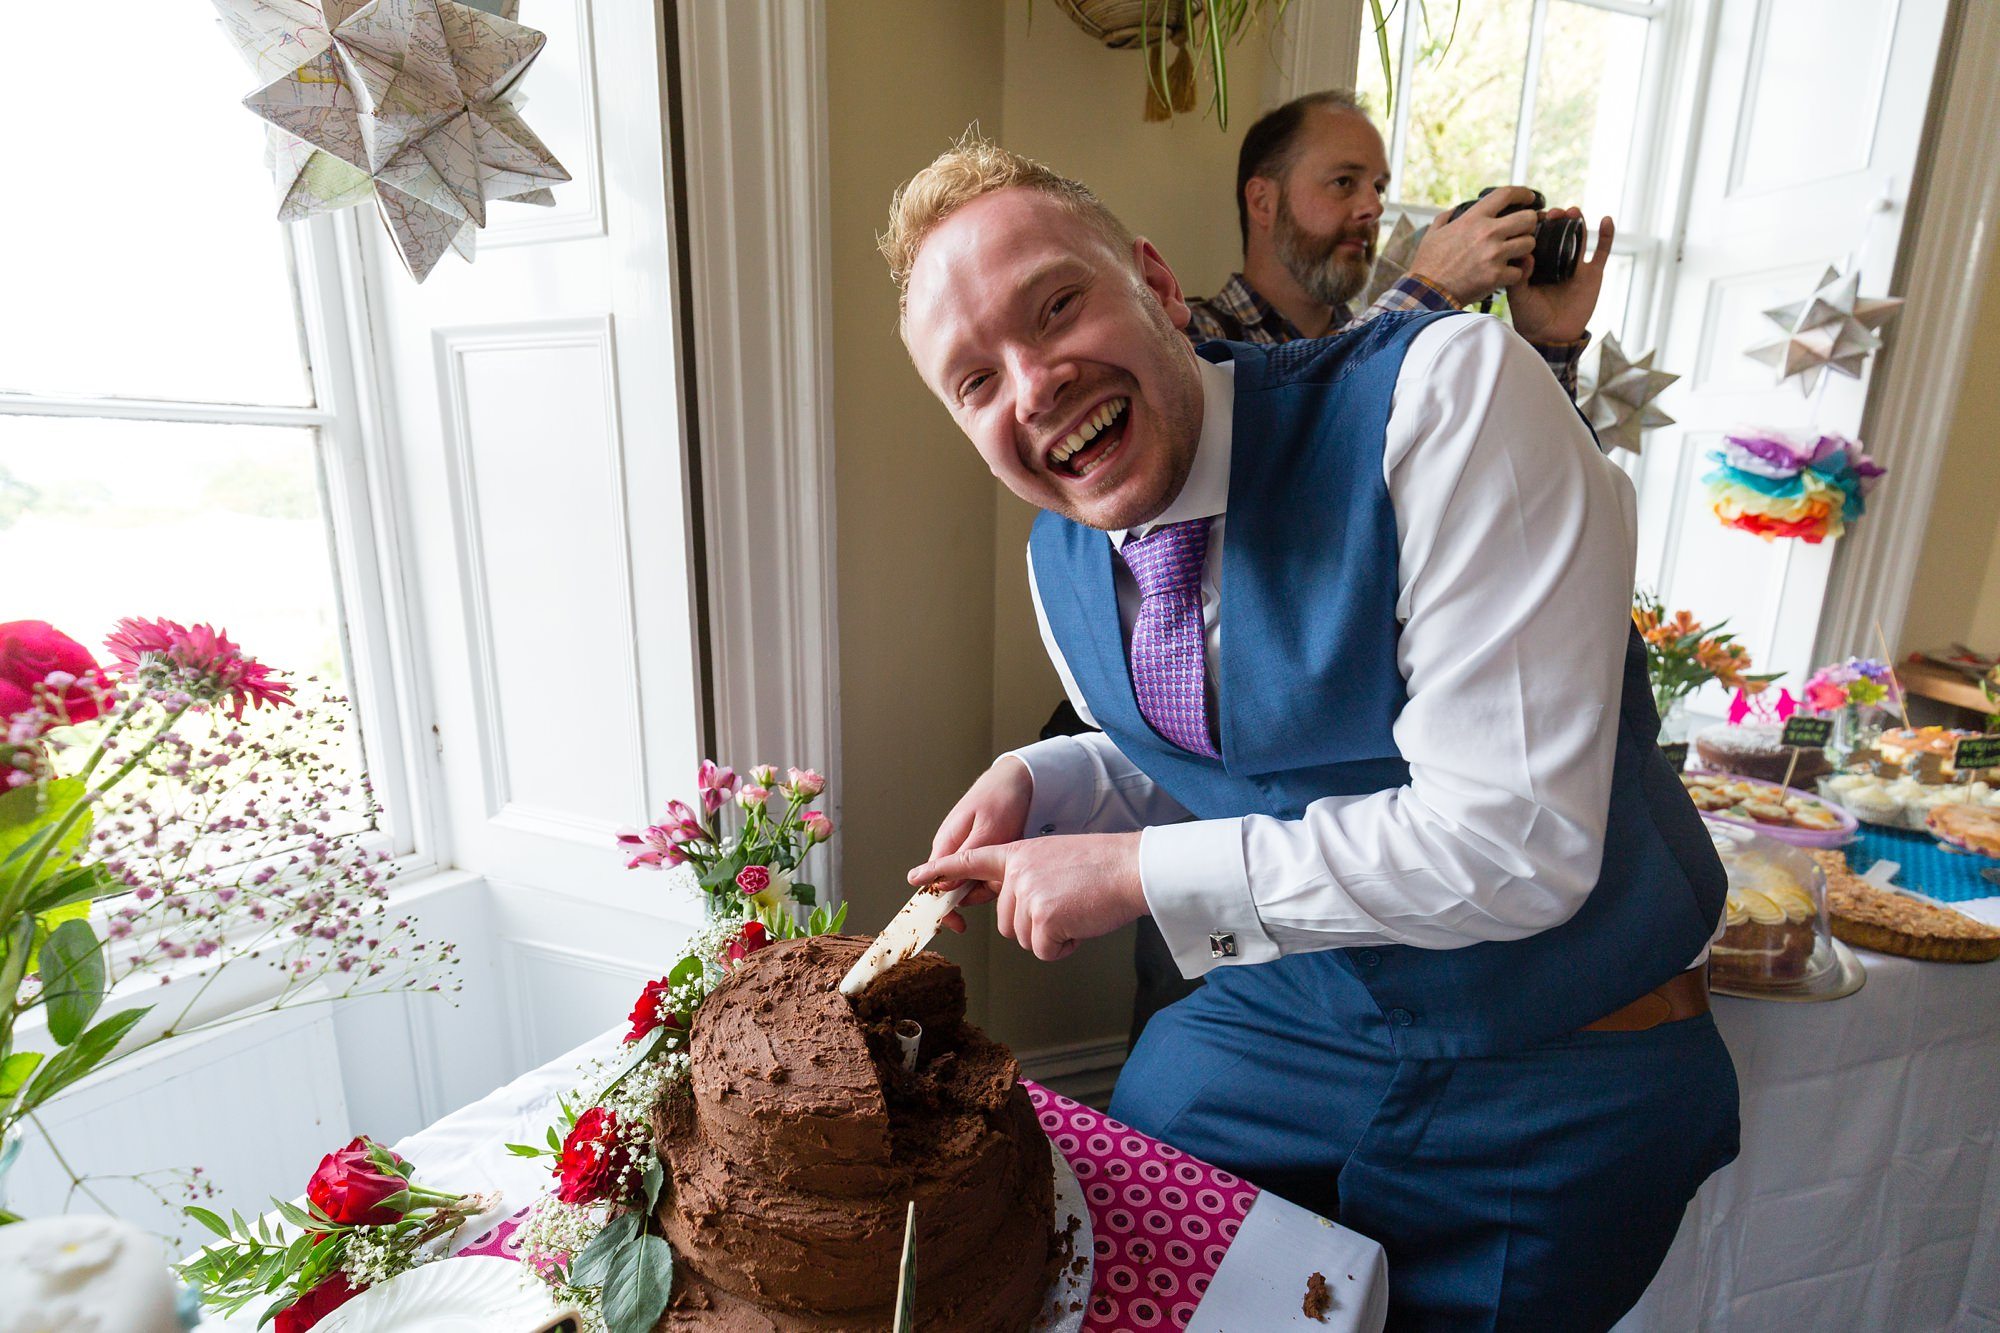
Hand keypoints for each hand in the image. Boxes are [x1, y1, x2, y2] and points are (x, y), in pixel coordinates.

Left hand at [905, 832, 1147, 961]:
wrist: (1132, 868)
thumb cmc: (1104, 868)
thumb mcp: (1055, 859)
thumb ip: (1028, 877)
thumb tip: (1020, 909)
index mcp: (1018, 854)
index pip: (971, 861)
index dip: (942, 871)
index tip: (916, 877)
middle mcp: (1016, 872)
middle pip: (1005, 922)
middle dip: (1036, 925)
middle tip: (1069, 905)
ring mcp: (1026, 894)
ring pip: (1022, 938)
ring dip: (1050, 936)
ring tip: (1077, 910)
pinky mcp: (1041, 917)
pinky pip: (1042, 951)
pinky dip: (1062, 947)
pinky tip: (1080, 924)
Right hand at [919, 757, 1033, 928]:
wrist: (1019, 780)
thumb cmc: (1000, 798)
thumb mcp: (987, 830)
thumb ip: (966, 859)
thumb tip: (944, 887)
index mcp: (946, 845)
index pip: (932, 884)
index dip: (940, 907)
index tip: (956, 924)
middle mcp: (953, 851)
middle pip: (953, 889)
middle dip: (976, 896)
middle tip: (998, 891)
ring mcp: (969, 852)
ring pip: (973, 884)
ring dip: (992, 885)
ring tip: (1011, 870)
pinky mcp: (984, 853)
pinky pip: (987, 875)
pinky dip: (1001, 877)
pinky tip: (1014, 868)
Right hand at [1408, 186, 1540, 305]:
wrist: (1427, 292)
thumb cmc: (1428, 263)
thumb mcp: (1433, 233)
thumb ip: (1447, 217)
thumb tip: (1455, 210)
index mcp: (1473, 218)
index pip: (1506, 194)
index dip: (1523, 193)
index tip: (1530, 197)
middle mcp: (1487, 232)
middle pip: (1527, 219)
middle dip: (1529, 224)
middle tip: (1522, 232)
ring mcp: (1494, 254)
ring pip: (1529, 244)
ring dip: (1524, 250)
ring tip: (1514, 255)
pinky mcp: (1496, 276)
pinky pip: (1519, 271)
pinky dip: (1514, 275)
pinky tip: (1504, 276)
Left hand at [1506, 209, 1614, 344]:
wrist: (1552, 336)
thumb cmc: (1530, 317)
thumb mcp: (1518, 296)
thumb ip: (1519, 276)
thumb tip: (1525, 254)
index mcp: (1536, 263)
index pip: (1537, 238)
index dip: (1537, 225)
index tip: (1534, 215)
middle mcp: (1555, 261)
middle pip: (1558, 233)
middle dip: (1557, 220)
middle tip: (1553, 212)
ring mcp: (1575, 266)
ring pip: (1579, 237)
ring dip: (1577, 221)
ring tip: (1573, 211)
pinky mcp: (1593, 274)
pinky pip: (1602, 251)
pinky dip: (1606, 235)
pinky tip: (1606, 220)